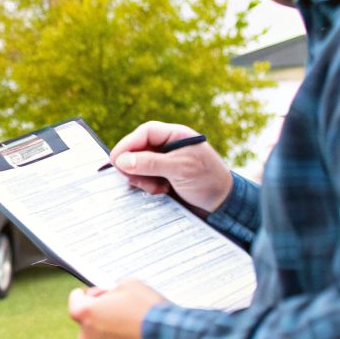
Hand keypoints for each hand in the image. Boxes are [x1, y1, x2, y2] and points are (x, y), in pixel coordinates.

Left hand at [68, 280, 166, 338]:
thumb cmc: (148, 308)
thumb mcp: (130, 284)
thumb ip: (113, 291)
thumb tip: (109, 297)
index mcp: (86, 314)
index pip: (75, 302)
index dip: (87, 295)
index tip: (98, 295)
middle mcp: (89, 337)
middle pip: (89, 324)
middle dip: (102, 316)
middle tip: (122, 309)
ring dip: (114, 334)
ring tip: (137, 327)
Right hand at [109, 121, 233, 213]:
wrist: (223, 205)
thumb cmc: (209, 181)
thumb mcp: (180, 169)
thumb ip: (151, 163)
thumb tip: (122, 160)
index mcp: (176, 136)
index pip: (145, 133)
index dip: (128, 144)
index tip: (116, 160)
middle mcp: (169, 147)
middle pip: (138, 149)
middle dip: (135, 165)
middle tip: (134, 179)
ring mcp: (165, 163)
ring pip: (139, 166)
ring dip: (142, 178)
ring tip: (157, 188)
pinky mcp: (163, 178)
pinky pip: (144, 179)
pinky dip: (147, 186)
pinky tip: (160, 192)